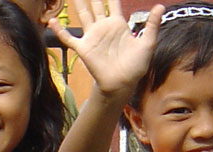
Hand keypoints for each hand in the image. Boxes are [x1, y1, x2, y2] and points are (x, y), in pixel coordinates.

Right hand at [48, 0, 162, 96]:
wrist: (123, 83)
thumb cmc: (136, 66)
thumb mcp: (147, 43)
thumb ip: (152, 24)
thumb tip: (160, 6)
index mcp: (118, 24)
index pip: (112, 2)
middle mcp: (103, 27)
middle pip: (95, 5)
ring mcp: (92, 36)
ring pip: (82, 15)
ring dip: (77, 4)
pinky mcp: (84, 48)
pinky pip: (68, 38)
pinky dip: (59, 30)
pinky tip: (51, 21)